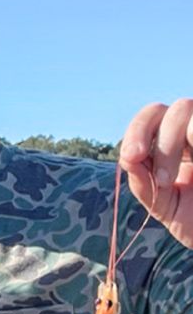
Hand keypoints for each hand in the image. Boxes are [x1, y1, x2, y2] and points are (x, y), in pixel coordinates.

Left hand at [121, 98, 192, 248]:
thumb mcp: (165, 205)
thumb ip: (144, 185)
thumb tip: (127, 161)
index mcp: (175, 143)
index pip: (152, 117)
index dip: (136, 132)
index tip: (130, 158)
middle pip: (169, 109)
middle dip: (151, 137)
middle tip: (148, 168)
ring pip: (185, 108)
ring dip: (169, 144)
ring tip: (168, 181)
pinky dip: (192, 141)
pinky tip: (190, 173)